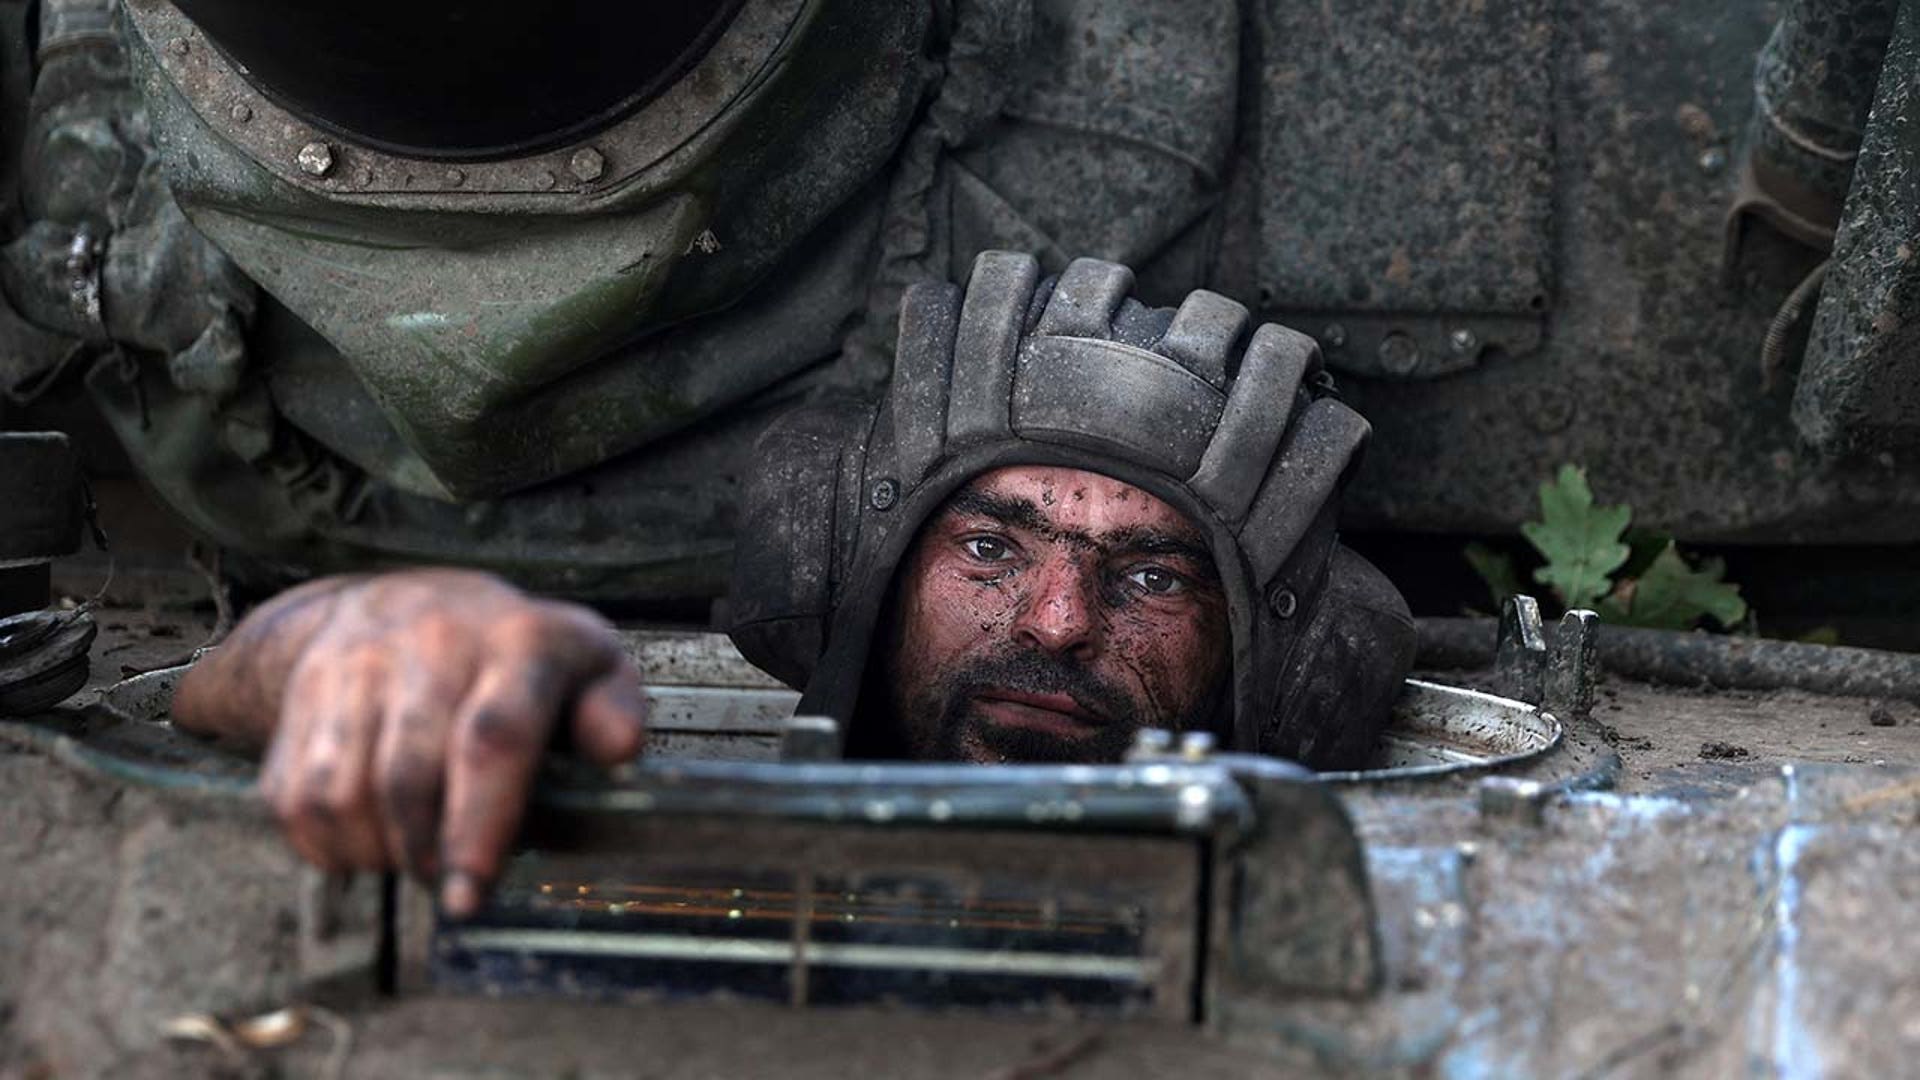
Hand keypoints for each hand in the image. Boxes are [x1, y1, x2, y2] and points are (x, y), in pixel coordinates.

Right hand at [173, 570, 645, 915]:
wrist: (406, 597)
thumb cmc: (518, 653)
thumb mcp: (589, 662)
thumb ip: (613, 707)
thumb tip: (617, 750)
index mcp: (517, 640)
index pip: (492, 736)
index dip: (480, 824)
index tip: (471, 894)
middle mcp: (429, 641)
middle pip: (408, 777)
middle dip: (425, 855)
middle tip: (453, 886)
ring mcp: (356, 663)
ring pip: (340, 793)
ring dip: (374, 852)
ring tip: (413, 855)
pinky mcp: (302, 692)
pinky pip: (293, 796)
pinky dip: (326, 843)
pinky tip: (368, 839)